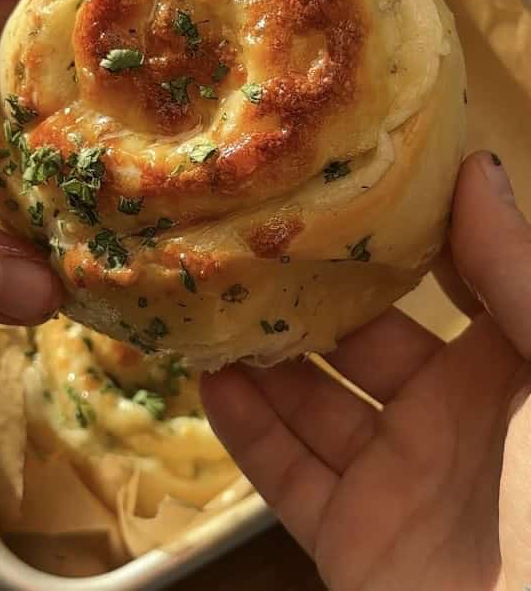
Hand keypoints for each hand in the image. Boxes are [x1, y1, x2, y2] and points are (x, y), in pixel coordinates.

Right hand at [202, 152, 530, 589]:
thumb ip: (518, 273)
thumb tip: (474, 166)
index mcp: (511, 369)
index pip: (447, 284)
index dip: (398, 238)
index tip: (339, 186)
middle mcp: (450, 417)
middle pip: (361, 338)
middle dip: (310, 291)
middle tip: (250, 235)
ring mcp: (398, 479)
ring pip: (312, 401)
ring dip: (263, 354)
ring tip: (211, 293)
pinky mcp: (354, 539)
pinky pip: (285, 476)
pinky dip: (244, 430)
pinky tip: (205, 377)